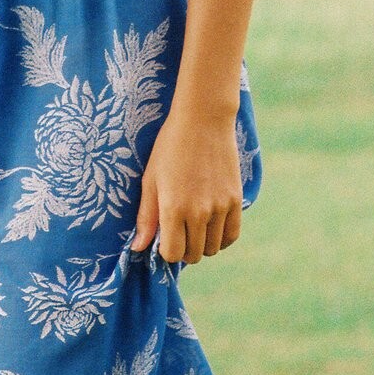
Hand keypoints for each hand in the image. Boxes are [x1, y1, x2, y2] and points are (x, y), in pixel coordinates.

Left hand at [130, 107, 242, 264]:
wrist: (203, 120)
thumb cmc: (170, 147)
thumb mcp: (151, 179)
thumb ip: (146, 216)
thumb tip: (138, 248)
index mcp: (172, 208)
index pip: (172, 254)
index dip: (166, 251)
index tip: (163, 237)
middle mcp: (198, 213)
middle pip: (193, 254)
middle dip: (183, 249)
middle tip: (178, 231)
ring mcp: (220, 207)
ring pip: (213, 248)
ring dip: (202, 244)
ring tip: (194, 227)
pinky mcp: (235, 200)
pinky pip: (232, 235)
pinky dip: (222, 238)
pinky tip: (212, 226)